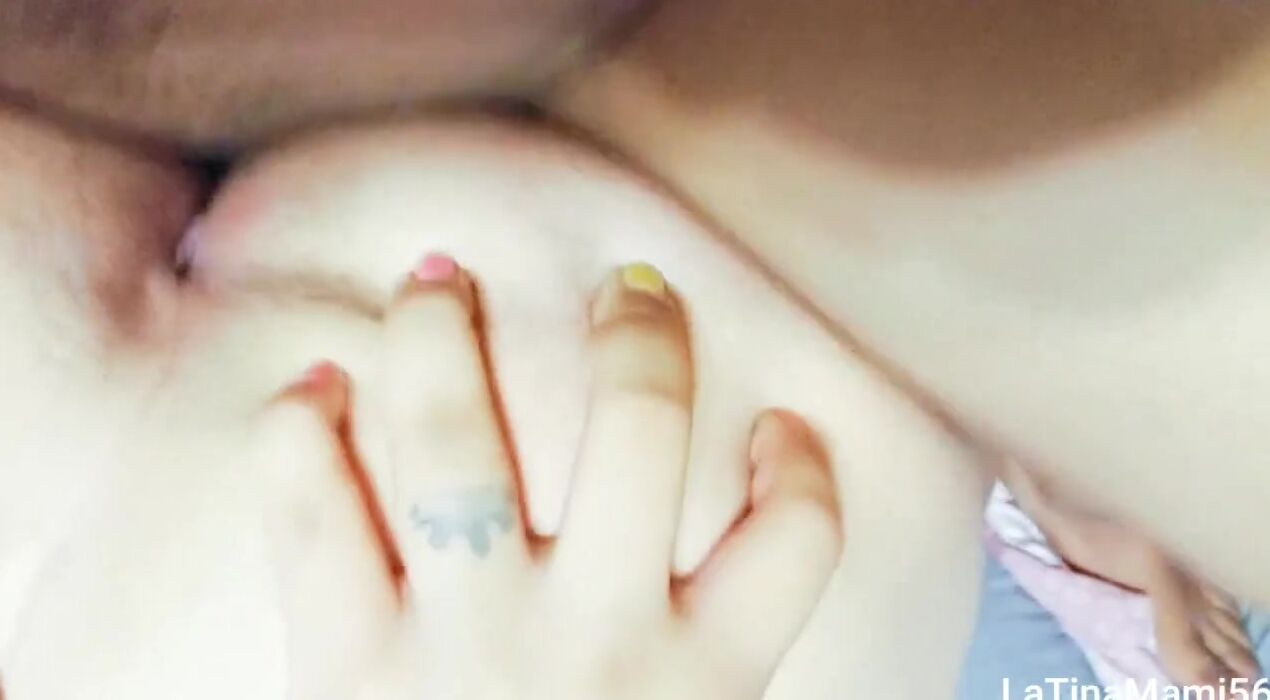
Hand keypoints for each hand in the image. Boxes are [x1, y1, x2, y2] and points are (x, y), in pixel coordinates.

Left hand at [257, 257, 843, 699]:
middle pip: (642, 434)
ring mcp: (469, 641)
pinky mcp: (350, 664)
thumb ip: (716, 690)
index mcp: (701, 682)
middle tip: (628, 288)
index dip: (802, 462)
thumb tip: (742, 607)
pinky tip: (308, 387)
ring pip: (463, 441)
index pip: (801, 537)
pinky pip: (315, 521)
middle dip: (639, 336)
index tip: (780, 427)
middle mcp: (598, 641)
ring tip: (436, 277)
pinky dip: (300, 439)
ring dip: (444, 338)